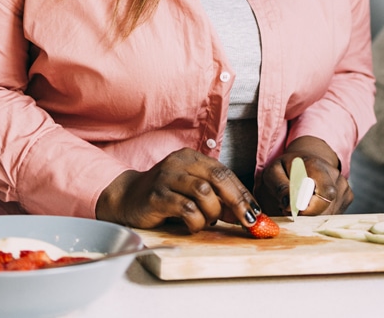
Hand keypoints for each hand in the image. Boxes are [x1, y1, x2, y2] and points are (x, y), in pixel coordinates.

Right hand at [95, 148, 260, 232]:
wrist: (126, 198)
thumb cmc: (164, 196)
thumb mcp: (192, 194)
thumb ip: (217, 200)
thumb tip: (247, 214)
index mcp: (192, 158)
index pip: (225, 172)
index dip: (243, 193)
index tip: (257, 212)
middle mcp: (180, 163)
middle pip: (218, 178)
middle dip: (237, 201)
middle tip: (248, 221)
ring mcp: (166, 177)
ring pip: (203, 192)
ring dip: (212, 213)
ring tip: (207, 221)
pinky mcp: (156, 196)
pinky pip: (185, 208)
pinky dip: (196, 220)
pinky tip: (192, 225)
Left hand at [255, 136, 351, 215]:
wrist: (307, 161)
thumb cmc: (288, 168)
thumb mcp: (275, 172)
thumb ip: (280, 187)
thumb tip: (289, 204)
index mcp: (316, 165)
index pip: (324, 192)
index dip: (310, 208)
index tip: (293, 209)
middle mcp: (335, 174)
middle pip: (327, 206)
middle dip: (308, 214)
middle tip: (292, 208)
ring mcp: (344, 185)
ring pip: (330, 213)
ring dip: (313, 215)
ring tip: (301, 204)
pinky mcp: (348, 196)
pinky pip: (334, 214)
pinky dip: (321, 215)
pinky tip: (312, 204)